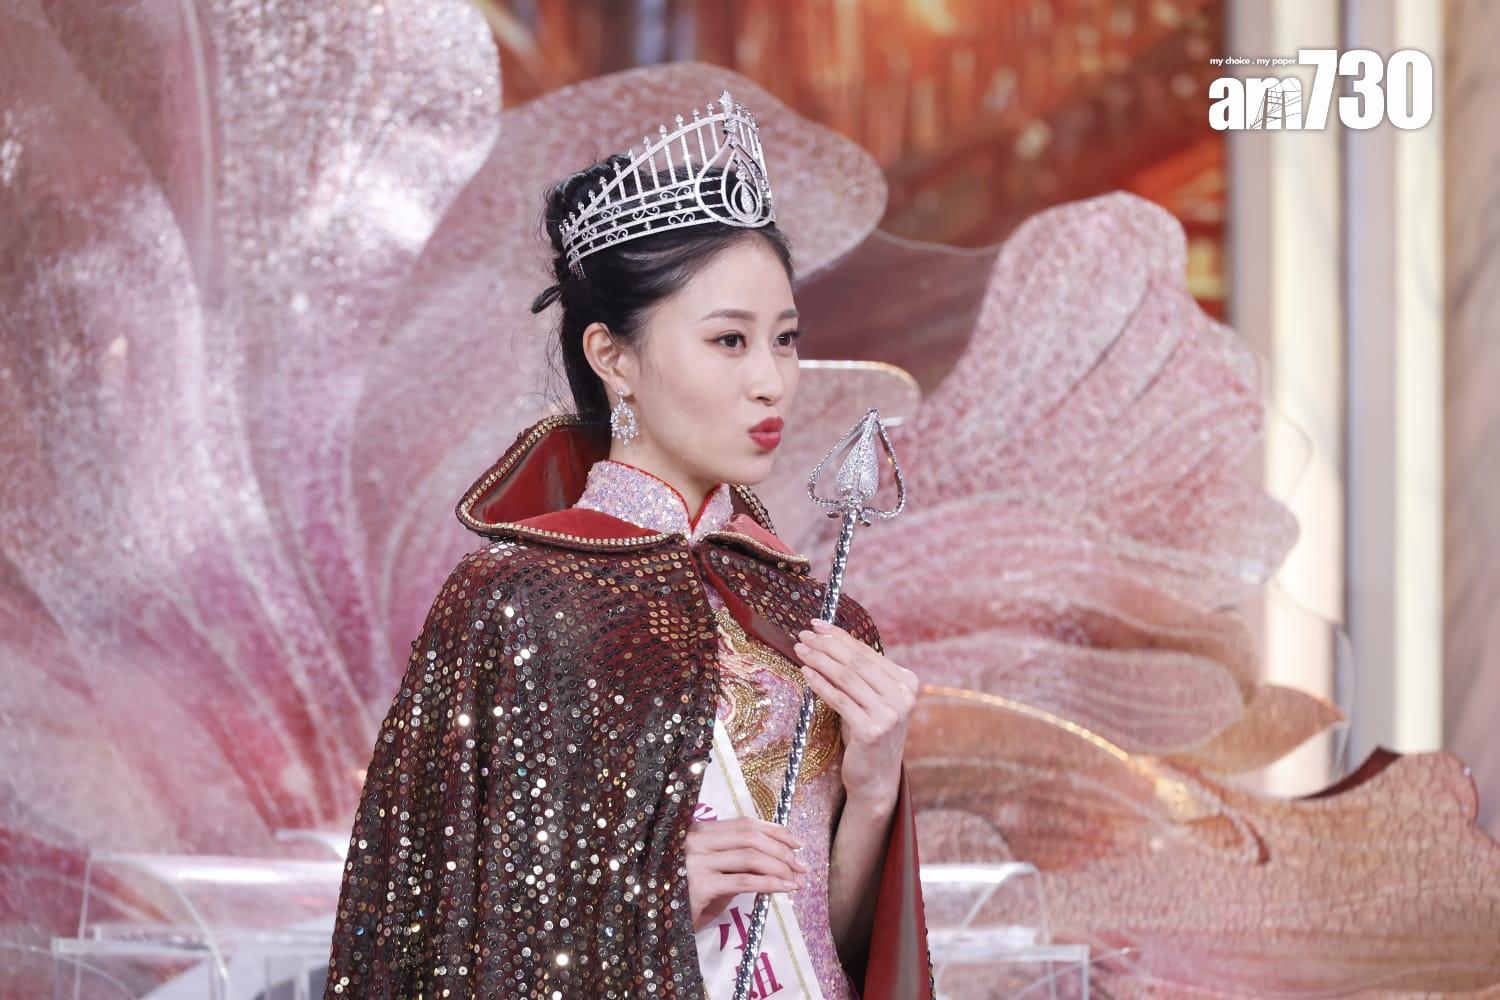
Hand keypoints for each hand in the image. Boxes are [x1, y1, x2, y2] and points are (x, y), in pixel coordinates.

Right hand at [684, 815, 810, 931]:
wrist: (656, 923)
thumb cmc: (686, 898)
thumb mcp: (711, 873)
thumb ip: (736, 862)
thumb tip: (777, 860)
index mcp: (698, 831)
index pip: (744, 823)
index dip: (774, 831)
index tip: (796, 842)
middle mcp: (696, 840)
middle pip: (750, 836)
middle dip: (782, 849)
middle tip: (801, 865)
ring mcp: (696, 861)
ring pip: (750, 856)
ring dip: (780, 867)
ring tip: (796, 879)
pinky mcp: (700, 885)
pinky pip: (744, 881)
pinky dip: (770, 883)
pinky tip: (784, 889)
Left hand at [793, 618, 916, 809]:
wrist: (876, 776)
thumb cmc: (868, 732)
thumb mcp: (870, 698)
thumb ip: (860, 673)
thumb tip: (827, 638)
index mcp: (907, 682)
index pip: (867, 652)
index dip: (839, 636)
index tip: (817, 625)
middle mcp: (903, 696)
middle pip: (855, 662)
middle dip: (826, 645)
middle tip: (803, 635)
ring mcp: (890, 714)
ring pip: (846, 677)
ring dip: (819, 660)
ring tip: (800, 650)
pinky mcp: (872, 730)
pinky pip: (839, 700)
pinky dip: (820, 684)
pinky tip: (805, 673)